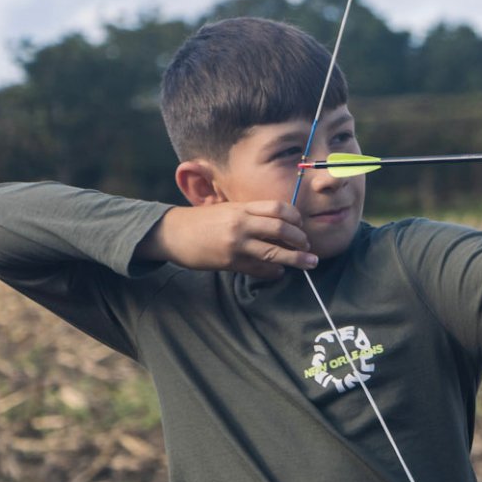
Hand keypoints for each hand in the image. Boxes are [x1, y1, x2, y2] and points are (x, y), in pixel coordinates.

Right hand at [136, 201, 318, 278]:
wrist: (172, 233)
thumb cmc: (201, 222)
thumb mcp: (227, 211)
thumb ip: (251, 216)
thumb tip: (278, 227)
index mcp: (241, 208)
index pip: (278, 208)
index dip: (295, 218)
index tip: (301, 226)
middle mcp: (241, 224)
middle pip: (281, 229)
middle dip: (300, 239)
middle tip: (309, 247)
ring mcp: (236, 244)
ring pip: (274, 252)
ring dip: (295, 259)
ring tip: (309, 263)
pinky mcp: (229, 262)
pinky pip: (258, 269)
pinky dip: (273, 272)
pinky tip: (279, 272)